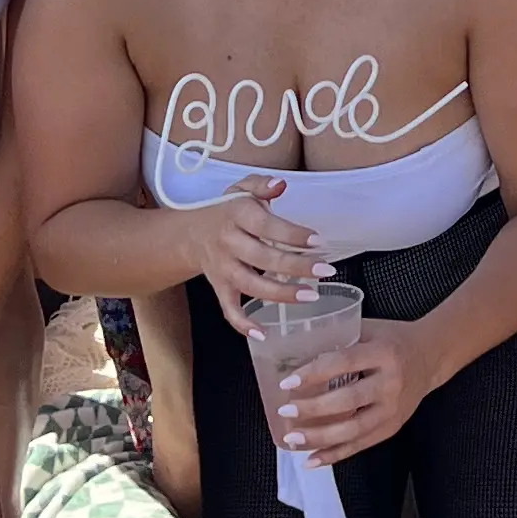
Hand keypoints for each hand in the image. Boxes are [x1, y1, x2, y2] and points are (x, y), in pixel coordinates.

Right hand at [183, 174, 325, 326]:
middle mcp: (228, 243)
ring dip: (281, 294)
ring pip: (251, 286)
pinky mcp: (219, 287)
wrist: (191, 232)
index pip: (266, 226)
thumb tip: (280, 184)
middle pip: (262, 258)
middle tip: (325, 271)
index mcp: (236, 215)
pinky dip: (243, 324)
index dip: (292, 234)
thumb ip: (261, 185)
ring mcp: (223, 269)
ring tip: (310, 295)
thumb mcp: (241, 189)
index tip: (317, 241)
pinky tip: (264, 333)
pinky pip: (229, 309)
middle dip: (296, 266)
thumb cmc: (227, 210)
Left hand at [275, 320, 428, 465]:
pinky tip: (311, 460)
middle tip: (286, 411)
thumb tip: (296, 353)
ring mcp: (393, 409)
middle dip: (313, 409)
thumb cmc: (394, 339)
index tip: (288, 382)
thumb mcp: (370, 329)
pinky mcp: (392, 427)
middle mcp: (391, 383)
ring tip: (293, 439)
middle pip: (348, 401)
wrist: (431, 356)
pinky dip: (334, 455)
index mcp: (384, 353)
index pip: (343, 363)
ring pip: (353, 429)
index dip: (314, 374)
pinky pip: (360, 445)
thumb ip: (339, 338)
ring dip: (320, 437)